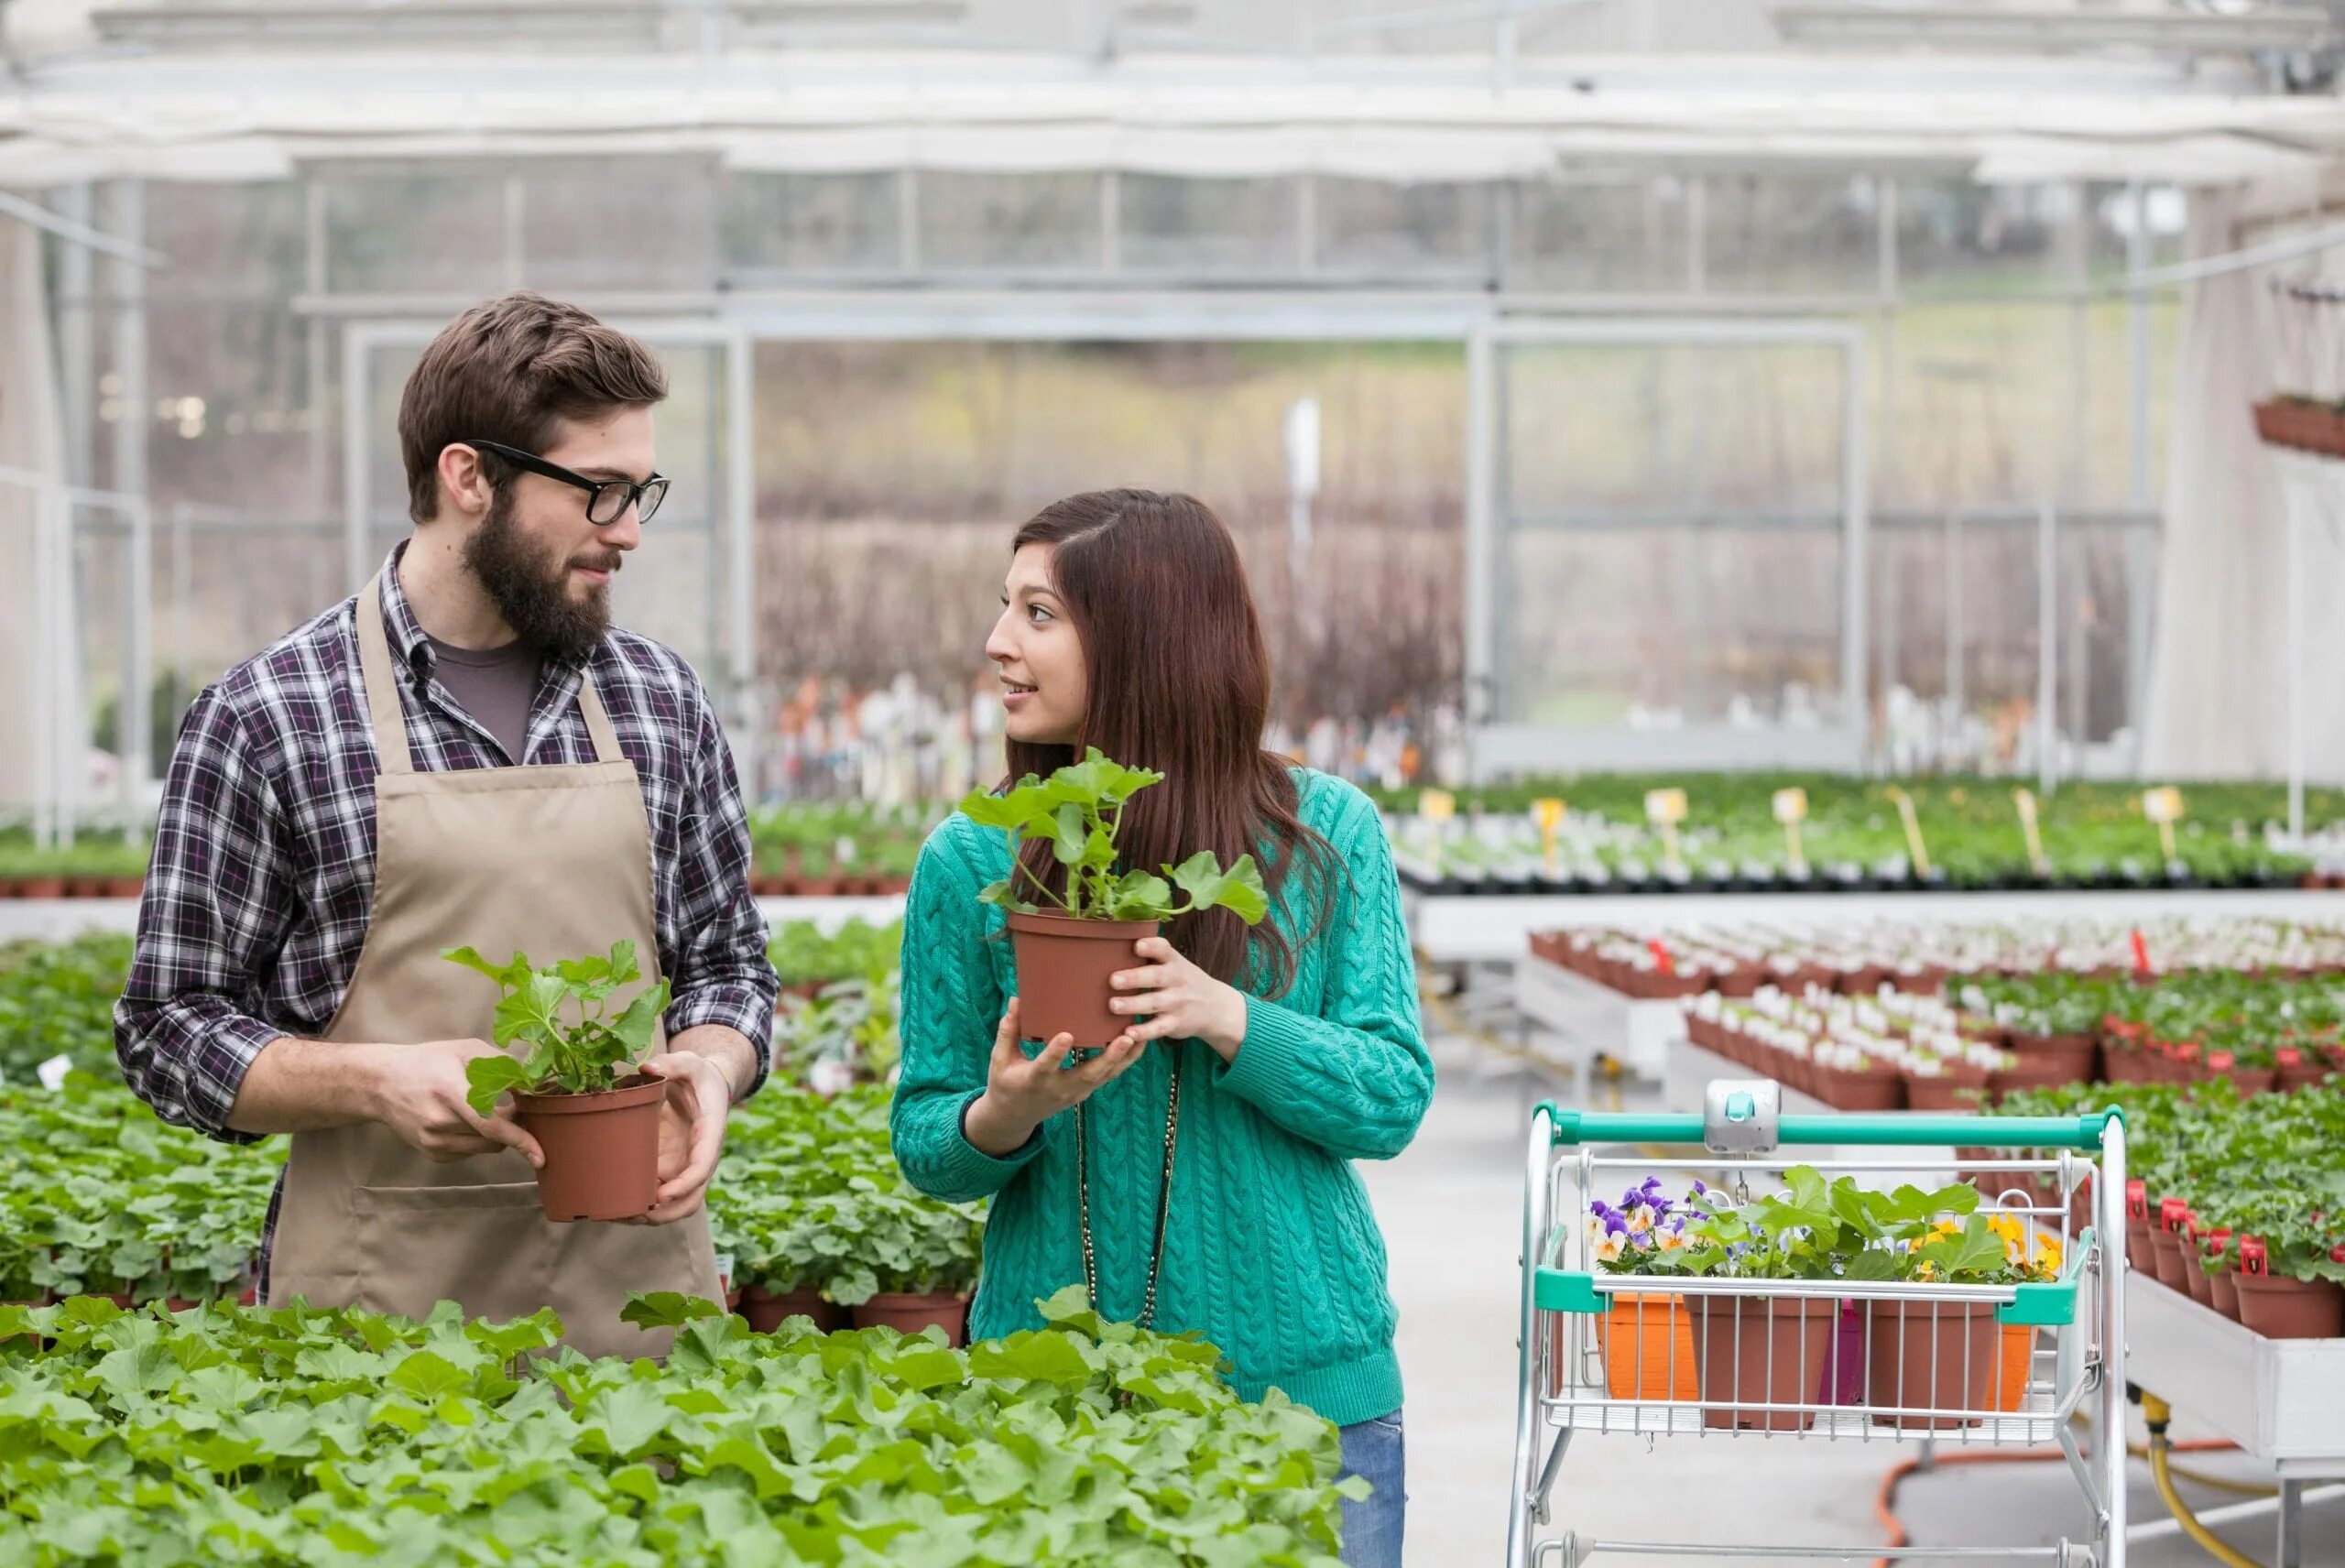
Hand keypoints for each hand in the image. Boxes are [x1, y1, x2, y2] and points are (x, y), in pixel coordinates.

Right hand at [366, 1039, 543, 1166]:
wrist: (382, 1083)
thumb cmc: (429, 1061)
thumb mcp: (467, 1051)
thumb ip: (503, 1066)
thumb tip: (534, 1085)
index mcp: (450, 1092)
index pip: (491, 1125)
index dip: (519, 1140)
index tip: (540, 1154)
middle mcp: (440, 1123)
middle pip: (493, 1138)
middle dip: (514, 1127)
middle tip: (516, 1107)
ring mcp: (434, 1142)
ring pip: (484, 1147)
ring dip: (497, 1134)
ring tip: (491, 1109)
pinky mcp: (432, 1153)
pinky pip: (470, 1151)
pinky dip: (479, 1138)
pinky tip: (467, 1119)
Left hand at [628, 1052, 732, 1223]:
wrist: (704, 1085)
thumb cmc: (698, 1075)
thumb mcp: (690, 1063)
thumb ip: (673, 1063)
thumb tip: (648, 1067)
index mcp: (709, 1134)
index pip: (701, 1167)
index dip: (683, 1186)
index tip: (659, 1196)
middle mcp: (698, 1158)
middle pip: (690, 1200)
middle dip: (665, 1214)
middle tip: (634, 1214)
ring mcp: (682, 1167)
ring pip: (673, 1205)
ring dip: (649, 1216)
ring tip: (617, 1215)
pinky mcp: (668, 1168)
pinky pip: (656, 1194)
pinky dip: (639, 1204)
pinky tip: (614, 1205)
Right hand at [962, 998, 1144, 1156]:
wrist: (1015, 1116)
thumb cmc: (1006, 1082)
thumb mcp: (1000, 1059)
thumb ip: (1008, 1030)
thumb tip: (1017, 999)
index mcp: (1033, 1081)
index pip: (1045, 1067)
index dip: (1056, 1053)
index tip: (1066, 1035)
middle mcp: (1058, 1089)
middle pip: (1088, 1074)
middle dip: (1109, 1057)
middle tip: (1125, 1038)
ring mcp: (1075, 1092)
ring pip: (1105, 1076)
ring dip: (1125, 1058)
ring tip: (1141, 1034)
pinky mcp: (1085, 1091)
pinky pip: (1108, 1076)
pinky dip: (1124, 1061)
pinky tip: (1139, 1043)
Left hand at [1109, 936, 1249, 1062]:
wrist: (1215, 1007)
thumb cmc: (1183, 980)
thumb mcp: (1175, 963)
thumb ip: (1152, 956)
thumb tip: (1113, 945)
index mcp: (1173, 961)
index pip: (1164, 950)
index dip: (1151, 947)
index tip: (1137, 945)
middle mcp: (1176, 980)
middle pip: (1156, 977)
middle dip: (1134, 978)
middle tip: (1113, 980)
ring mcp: (1177, 1003)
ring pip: (1154, 1003)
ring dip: (1133, 1005)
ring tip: (1113, 1005)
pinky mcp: (1175, 1024)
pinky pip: (1158, 1028)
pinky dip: (1144, 1031)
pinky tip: (1128, 1033)